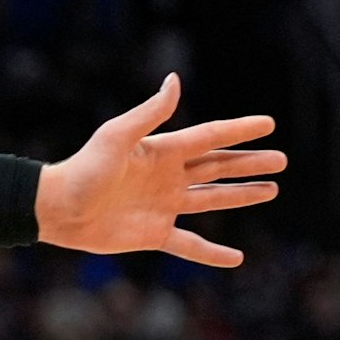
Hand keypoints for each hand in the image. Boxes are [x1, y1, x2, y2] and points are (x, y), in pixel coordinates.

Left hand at [38, 74, 282, 266]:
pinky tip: (236, 259)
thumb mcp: (117, 136)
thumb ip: (149, 113)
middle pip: (218, 167)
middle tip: (281, 160)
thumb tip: (174, 80)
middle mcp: (167, 176)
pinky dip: (213, 253)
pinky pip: (190, 245)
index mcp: (162, 150)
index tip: (268, 123)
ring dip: (241, 195)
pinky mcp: (154, 233)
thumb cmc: (84, 169)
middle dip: (250, 164)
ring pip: (212, 199)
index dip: (239, 130)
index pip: (210, 137)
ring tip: (271, 190)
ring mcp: (163, 205)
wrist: (58, 209)